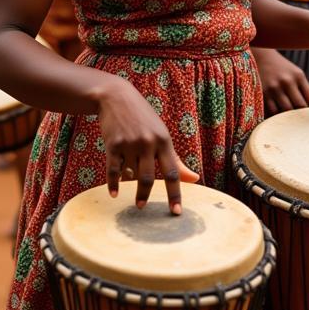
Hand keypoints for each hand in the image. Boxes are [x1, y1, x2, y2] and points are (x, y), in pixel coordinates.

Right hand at [96, 78, 198, 214]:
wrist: (115, 97)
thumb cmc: (143, 118)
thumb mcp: (162, 134)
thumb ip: (176, 159)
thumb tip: (195, 179)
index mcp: (164, 140)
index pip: (173, 172)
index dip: (175, 194)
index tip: (176, 212)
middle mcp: (148, 142)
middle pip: (149, 178)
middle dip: (144, 196)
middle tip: (142, 207)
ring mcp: (130, 143)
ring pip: (130, 174)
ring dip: (128, 183)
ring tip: (127, 189)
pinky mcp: (113, 144)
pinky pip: (113, 171)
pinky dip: (113, 184)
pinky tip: (113, 193)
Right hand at [253, 48, 308, 114]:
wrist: (260, 58)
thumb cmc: (282, 69)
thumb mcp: (297, 75)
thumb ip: (307, 90)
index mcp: (297, 76)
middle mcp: (286, 81)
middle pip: (298, 106)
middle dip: (300, 115)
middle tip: (300, 120)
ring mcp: (273, 88)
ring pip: (284, 111)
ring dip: (288, 117)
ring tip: (288, 119)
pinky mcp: (262, 94)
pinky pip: (271, 111)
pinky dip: (275, 116)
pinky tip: (277, 116)